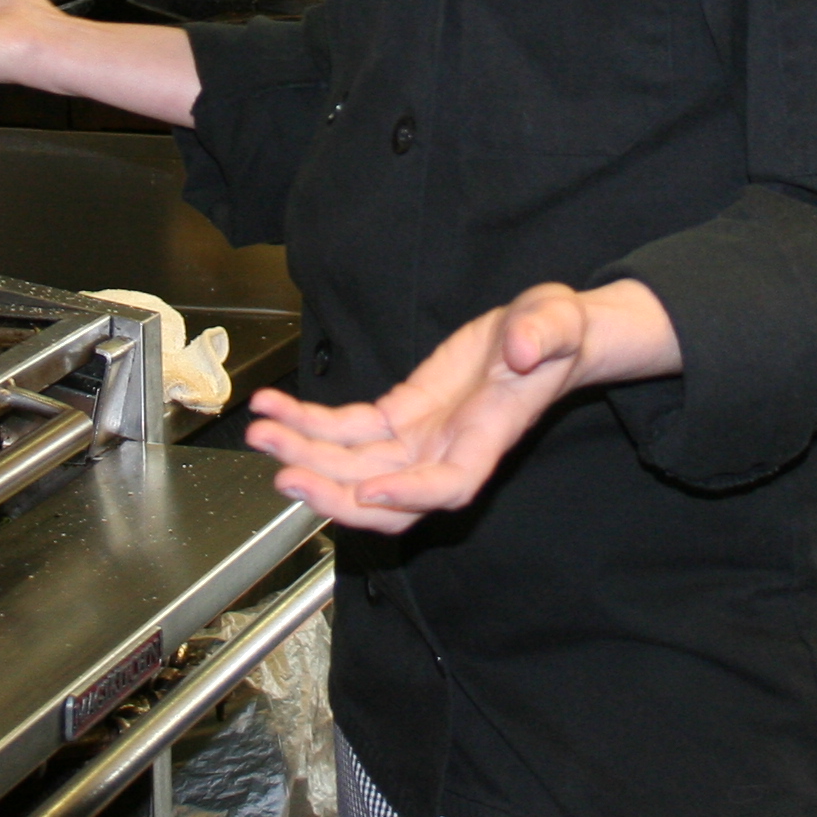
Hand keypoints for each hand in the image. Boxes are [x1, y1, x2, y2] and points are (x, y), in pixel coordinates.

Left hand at [244, 279, 679, 532]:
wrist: (542, 334)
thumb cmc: (553, 333)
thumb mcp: (555, 323)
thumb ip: (544, 334)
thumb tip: (524, 347)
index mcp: (486, 439)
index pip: (448, 485)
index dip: (408, 494)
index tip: (369, 491)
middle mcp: (446, 451)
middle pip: (384, 494)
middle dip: (332, 490)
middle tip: (284, 475)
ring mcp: (417, 439)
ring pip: (354, 467)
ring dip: (305, 455)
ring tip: (261, 434)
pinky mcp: (397, 416)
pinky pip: (345, 429)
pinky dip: (307, 422)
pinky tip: (273, 408)